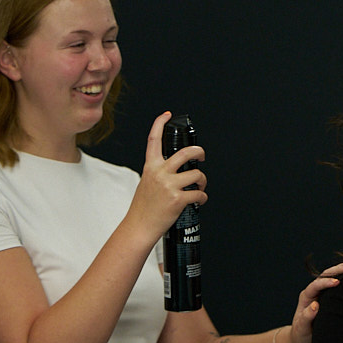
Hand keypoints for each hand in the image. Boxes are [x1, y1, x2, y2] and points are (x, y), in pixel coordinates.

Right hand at [127, 112, 207, 238]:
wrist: (139, 227)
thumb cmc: (143, 208)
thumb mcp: (146, 183)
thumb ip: (158, 173)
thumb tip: (175, 170)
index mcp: (150, 167)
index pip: (154, 140)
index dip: (160, 124)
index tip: (167, 115)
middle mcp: (159, 173)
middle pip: (186, 152)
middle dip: (199, 152)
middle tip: (202, 155)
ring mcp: (169, 185)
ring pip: (197, 174)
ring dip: (203, 181)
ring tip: (199, 187)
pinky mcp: (178, 199)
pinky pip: (199, 194)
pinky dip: (203, 197)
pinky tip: (199, 200)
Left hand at [285, 260, 342, 342]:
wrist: (301, 340)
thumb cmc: (301, 334)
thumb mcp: (302, 328)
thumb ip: (306, 317)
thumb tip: (315, 305)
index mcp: (306, 297)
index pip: (316, 285)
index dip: (326, 282)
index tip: (337, 282)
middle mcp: (314, 292)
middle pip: (325, 275)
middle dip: (338, 269)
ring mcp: (321, 293)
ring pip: (332, 277)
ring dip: (342, 270)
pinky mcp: (329, 297)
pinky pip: (338, 285)